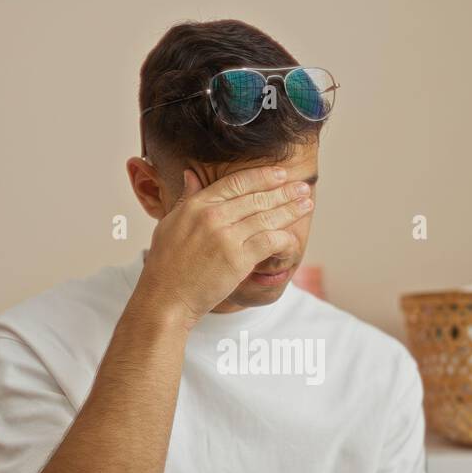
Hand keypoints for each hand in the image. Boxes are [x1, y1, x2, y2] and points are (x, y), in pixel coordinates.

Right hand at [134, 166, 313, 328]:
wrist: (165, 298)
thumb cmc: (165, 267)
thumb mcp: (169, 224)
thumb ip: (186, 199)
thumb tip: (191, 175)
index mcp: (197, 205)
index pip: (236, 182)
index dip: (262, 176)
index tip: (280, 174)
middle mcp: (213, 217)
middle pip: (256, 197)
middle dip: (284, 191)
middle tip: (303, 187)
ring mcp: (226, 237)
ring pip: (267, 217)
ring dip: (291, 209)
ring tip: (306, 204)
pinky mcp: (238, 259)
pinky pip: (269, 242)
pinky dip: (284, 238)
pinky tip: (294, 236)